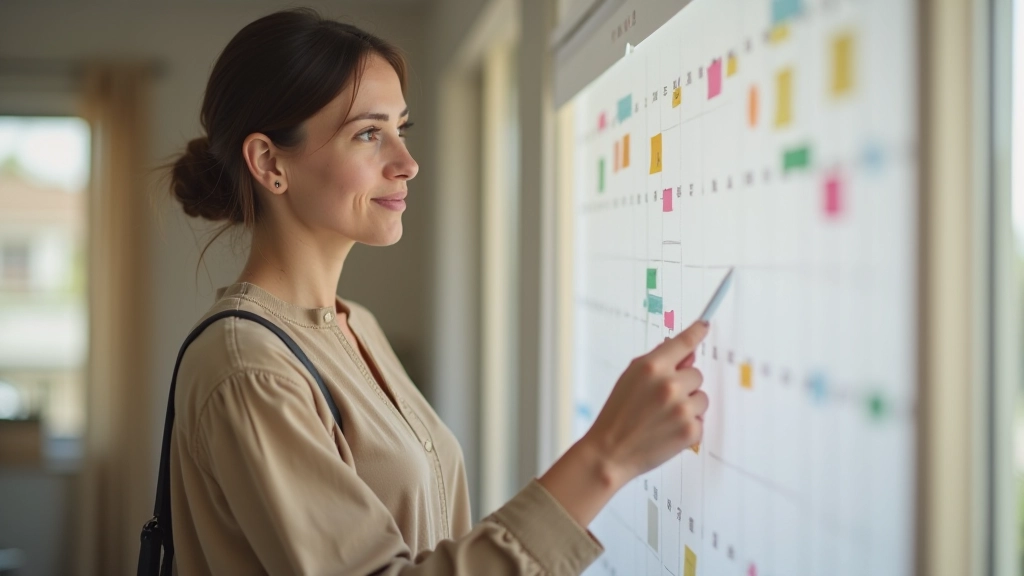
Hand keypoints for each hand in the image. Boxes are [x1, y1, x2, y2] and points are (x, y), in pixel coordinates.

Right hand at [582, 319, 708, 486]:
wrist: (610, 452)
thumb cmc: (617, 414)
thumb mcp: (629, 378)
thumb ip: (658, 362)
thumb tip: (686, 352)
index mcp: (652, 367)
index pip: (683, 342)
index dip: (697, 331)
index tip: (705, 325)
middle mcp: (669, 384)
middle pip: (696, 374)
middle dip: (684, 384)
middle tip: (662, 400)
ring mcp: (682, 408)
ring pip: (702, 397)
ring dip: (689, 405)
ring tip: (664, 417)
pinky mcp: (690, 430)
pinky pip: (701, 420)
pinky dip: (688, 425)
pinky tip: (668, 431)